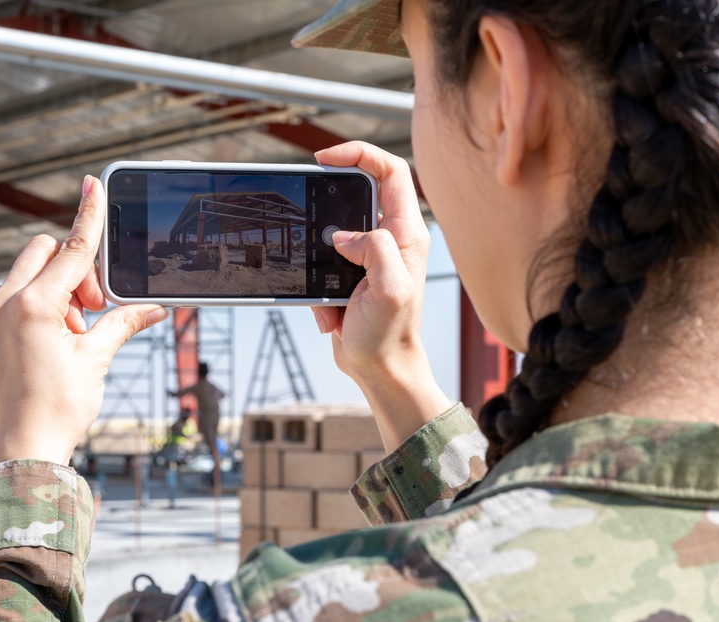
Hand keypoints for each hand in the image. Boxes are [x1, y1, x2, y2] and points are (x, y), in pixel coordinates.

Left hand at [0, 176, 168, 469]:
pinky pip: (23, 290)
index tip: (93, 183)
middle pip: (47, 251)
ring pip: (34, 269)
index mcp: (34, 305)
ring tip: (78, 331)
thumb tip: (156, 308)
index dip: (88, 215)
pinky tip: (63, 335)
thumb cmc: (57, 407)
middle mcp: (8, 301)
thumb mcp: (97, 359)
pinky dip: (48, 300)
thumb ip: (123, 322)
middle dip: (78, 269)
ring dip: (63, 287)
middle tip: (94, 309)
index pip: (72, 249)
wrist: (23, 446)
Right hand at [312, 142, 450, 450]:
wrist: (380, 369)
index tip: (325, 159)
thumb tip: (344, 236)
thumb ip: (375, 251)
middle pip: (357, 194)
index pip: (390, 171)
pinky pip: (322, 263)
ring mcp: (369, 255)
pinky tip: (331, 313)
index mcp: (406, 234)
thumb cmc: (391, 335)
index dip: (359, 154)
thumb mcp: (389, 290)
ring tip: (331, 296)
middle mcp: (390, 239)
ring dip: (319, 259)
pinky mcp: (349, 274)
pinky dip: (317, 286)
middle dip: (327, 213)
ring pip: (332, 230)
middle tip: (312, 228)